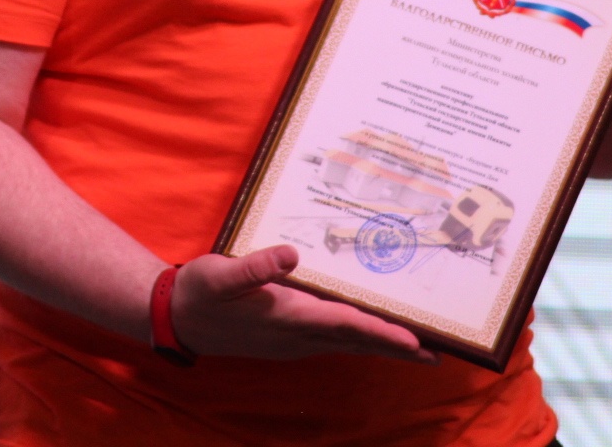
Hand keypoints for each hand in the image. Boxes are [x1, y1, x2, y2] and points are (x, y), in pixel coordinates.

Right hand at [169, 246, 436, 362]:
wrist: (175, 318)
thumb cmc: (198, 293)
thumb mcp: (220, 273)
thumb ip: (255, 266)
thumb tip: (292, 255)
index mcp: (285, 317)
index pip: (344, 324)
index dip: (381, 331)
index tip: (414, 340)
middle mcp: (294, 335)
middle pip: (355, 341)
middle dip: (395, 348)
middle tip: (436, 355)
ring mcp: (290, 341)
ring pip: (346, 345)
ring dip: (380, 346)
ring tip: (414, 348)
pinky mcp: (284, 338)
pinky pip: (332, 342)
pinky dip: (357, 339)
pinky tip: (365, 334)